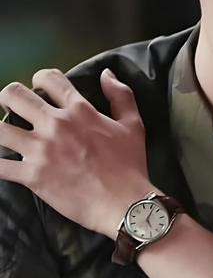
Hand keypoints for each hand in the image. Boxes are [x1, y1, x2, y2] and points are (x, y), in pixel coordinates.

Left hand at [0, 68, 151, 237]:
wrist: (123, 203)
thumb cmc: (129, 165)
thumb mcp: (133, 124)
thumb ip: (120, 94)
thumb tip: (106, 74)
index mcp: (79, 110)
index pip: (48, 79)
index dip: (39, 79)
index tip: (39, 88)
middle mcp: (56, 125)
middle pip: (14, 96)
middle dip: (8, 98)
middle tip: (11, 107)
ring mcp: (41, 150)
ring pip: (0, 130)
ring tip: (4, 135)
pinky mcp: (33, 176)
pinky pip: (0, 166)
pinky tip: (1, 164)